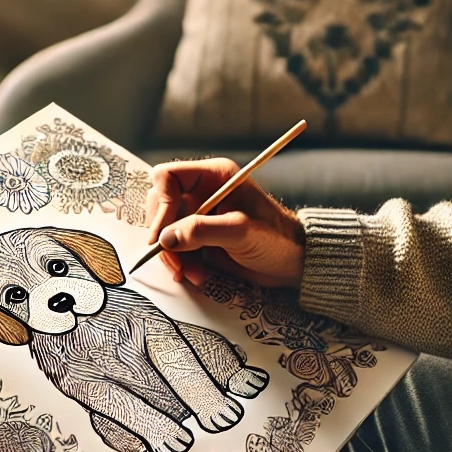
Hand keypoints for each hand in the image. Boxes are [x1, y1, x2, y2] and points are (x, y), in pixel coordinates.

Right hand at [145, 158, 305, 288]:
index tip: (163, 235)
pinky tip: (197, 275)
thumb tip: (166, 238)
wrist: (292, 263)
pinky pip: (175, 249)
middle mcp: (202, 192)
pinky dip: (181, 264)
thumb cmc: (276, 238)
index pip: (167, 178)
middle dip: (164, 236)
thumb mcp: (240, 231)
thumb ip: (202, 231)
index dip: (161, 205)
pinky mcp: (199, 238)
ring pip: (165, 232)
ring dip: (173, 256)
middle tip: (175, 260)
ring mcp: (198, 216)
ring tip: (191, 273)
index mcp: (213, 176)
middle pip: (159, 206)